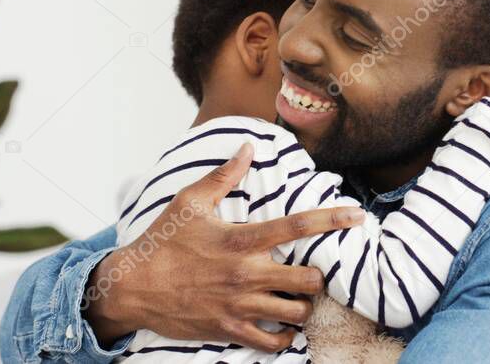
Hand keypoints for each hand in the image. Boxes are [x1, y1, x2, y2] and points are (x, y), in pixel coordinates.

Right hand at [83, 143, 365, 351]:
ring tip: (296, 297)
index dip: (332, 219)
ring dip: (303, 305)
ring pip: (297, 312)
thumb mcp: (190, 201)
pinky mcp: (230, 329)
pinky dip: (284, 335)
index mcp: (241, 240)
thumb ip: (224, 175)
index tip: (357, 214)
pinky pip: (274, 342)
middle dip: (317, 275)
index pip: (297, 227)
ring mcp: (240, 305)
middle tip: (308, 270)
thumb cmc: (163, 241)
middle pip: (309, 279)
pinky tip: (281, 324)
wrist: (132, 286)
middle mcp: (246, 274)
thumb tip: (248, 148)